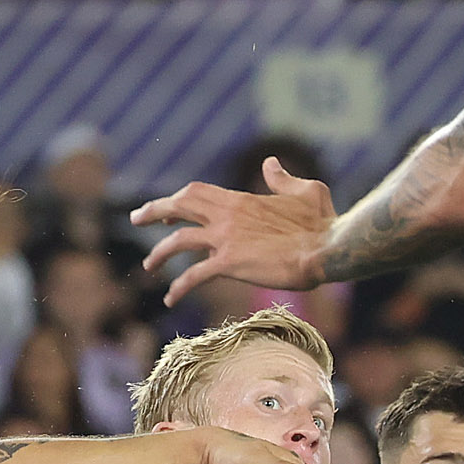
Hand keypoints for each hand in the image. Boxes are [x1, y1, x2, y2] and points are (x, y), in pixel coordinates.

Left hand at [131, 159, 337, 305]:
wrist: (327, 248)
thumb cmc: (322, 223)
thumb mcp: (305, 191)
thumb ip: (282, 179)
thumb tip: (271, 164)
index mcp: (240, 199)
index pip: (198, 193)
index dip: (178, 200)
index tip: (167, 210)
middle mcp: (227, 216)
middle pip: (179, 206)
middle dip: (153, 211)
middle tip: (136, 218)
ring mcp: (226, 240)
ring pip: (178, 242)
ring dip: (158, 253)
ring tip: (148, 266)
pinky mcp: (230, 264)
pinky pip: (194, 276)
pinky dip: (178, 288)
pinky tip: (170, 299)